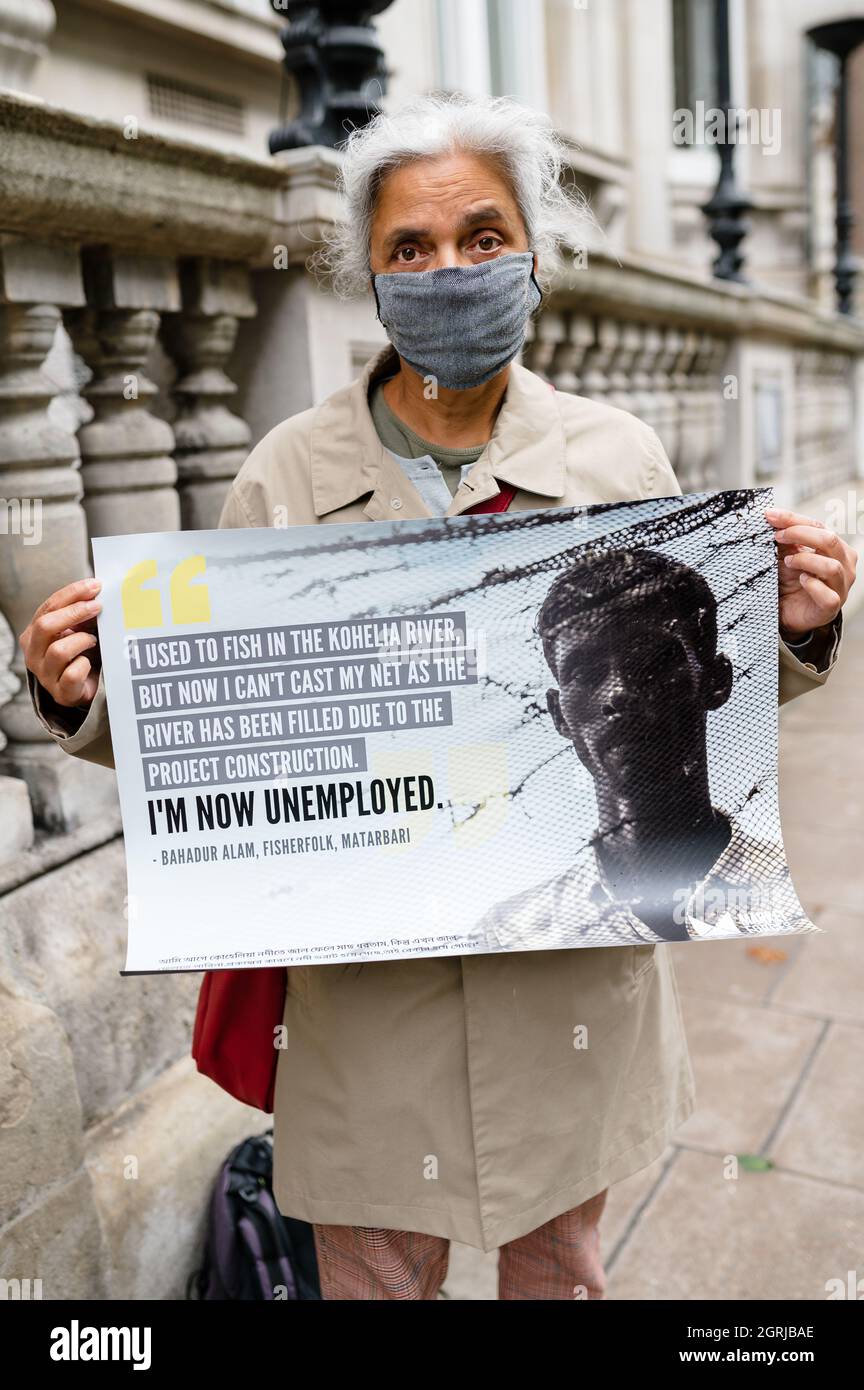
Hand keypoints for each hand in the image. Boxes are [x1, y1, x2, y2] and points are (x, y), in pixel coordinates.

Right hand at [19, 578, 102, 708]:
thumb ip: (80, 613)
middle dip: (74, 612)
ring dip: (81, 640)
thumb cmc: (79, 654)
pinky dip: (85, 665)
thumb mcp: (75, 630)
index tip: (94, 586)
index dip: (71, 594)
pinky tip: (90, 663)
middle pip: (45, 626)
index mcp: (33, 634)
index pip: (47, 607)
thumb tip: (95, 591)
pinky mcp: (61, 692)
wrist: (83, 689)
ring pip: (58, 650)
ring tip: (93, 640)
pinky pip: (72, 674)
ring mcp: (45, 675)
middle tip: (97, 607)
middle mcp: (33, 654)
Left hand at [764, 509, 855, 638]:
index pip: (819, 526)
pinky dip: (813, 586)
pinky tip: (801, 581)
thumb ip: (785, 538)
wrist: (789, 612)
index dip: (793, 519)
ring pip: (831, 567)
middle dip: (800, 534)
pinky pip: (828, 596)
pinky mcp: (831, 608)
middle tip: (777, 537)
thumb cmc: (792, 581)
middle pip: (830, 540)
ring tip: (788, 562)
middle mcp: (844, 565)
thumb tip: (771, 515)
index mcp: (836, 548)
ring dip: (805, 560)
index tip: (770, 516)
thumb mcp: (787, 555)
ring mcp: (840, 587)